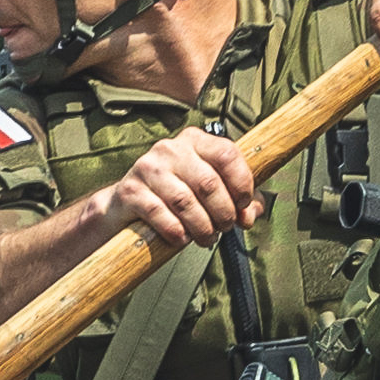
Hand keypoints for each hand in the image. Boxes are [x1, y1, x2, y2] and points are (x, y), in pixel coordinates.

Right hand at [97, 132, 262, 252]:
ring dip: (202, 227)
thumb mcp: (210, 191)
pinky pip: (159, 214)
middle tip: (224, 228)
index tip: (243, 205)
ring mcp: (148, 168)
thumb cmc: (178, 194)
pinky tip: (182, 239)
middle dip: (223, 213)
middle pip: (208, 183)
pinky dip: (176, 232)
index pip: (227, 154)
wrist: (129, 203)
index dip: (242, 184)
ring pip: (185, 202)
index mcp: (195, 141)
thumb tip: (250, 215)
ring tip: (206, 238)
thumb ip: (240, 200)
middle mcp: (170, 149)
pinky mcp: (130, 190)